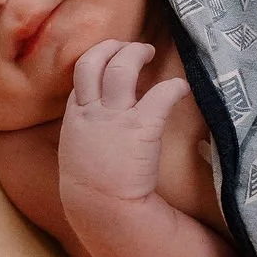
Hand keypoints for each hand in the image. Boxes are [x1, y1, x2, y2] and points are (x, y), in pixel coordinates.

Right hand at [58, 41, 191, 205]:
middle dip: (112, 48)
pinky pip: (160, 94)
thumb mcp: (75, 156)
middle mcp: (92, 111)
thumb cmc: (90, 191)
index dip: (96, 61)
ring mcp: (115, 117)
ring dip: (135, 54)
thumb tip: (99, 129)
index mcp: (75, 119)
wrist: (101, 209)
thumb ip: (84, 136)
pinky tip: (181, 87)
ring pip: (121, 68)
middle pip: (94, 62)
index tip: (109, 57)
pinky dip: (173, 86)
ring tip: (149, 52)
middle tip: (130, 48)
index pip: (81, 77)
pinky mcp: (141, 127)